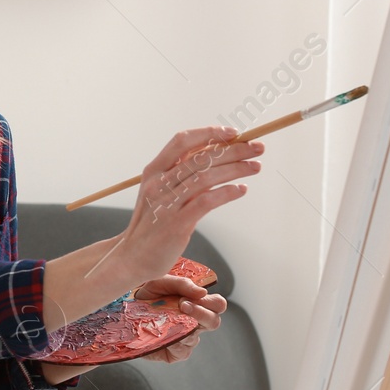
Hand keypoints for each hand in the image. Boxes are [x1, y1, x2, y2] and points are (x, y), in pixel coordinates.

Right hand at [115, 126, 262, 282]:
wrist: (133, 256)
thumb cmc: (151, 223)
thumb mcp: (159, 192)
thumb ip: (180, 175)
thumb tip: (213, 157)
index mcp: (153, 171)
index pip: (183, 141)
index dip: (209, 134)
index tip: (233, 133)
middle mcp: (158, 183)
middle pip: (201, 157)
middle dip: (233, 150)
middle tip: (257, 148)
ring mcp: (167, 203)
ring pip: (206, 176)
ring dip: (235, 169)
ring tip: (255, 167)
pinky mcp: (177, 223)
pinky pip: (206, 201)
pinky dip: (227, 193)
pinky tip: (241, 190)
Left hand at [133, 275, 225, 363]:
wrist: (123, 311)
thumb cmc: (145, 294)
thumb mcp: (160, 281)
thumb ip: (181, 283)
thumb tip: (202, 292)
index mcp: (197, 304)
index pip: (218, 304)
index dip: (211, 302)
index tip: (190, 298)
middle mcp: (195, 322)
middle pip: (214, 322)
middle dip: (201, 314)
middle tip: (182, 306)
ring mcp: (187, 339)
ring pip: (196, 337)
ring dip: (181, 327)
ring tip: (163, 319)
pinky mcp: (176, 353)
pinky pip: (183, 350)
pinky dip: (172, 342)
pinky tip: (161, 335)